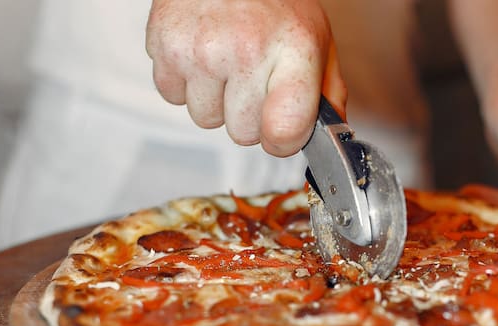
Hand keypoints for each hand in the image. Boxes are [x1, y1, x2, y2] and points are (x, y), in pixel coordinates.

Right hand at [146, 0, 346, 156]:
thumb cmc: (273, 0)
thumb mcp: (316, 38)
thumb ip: (327, 91)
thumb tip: (330, 134)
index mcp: (294, 49)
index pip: (285, 130)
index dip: (283, 140)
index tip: (282, 131)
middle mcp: (246, 50)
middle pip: (243, 134)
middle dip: (247, 114)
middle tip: (251, 78)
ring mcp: (202, 50)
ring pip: (206, 119)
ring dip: (214, 99)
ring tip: (224, 62)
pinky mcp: (167, 46)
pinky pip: (173, 96)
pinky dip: (185, 82)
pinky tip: (200, 54)